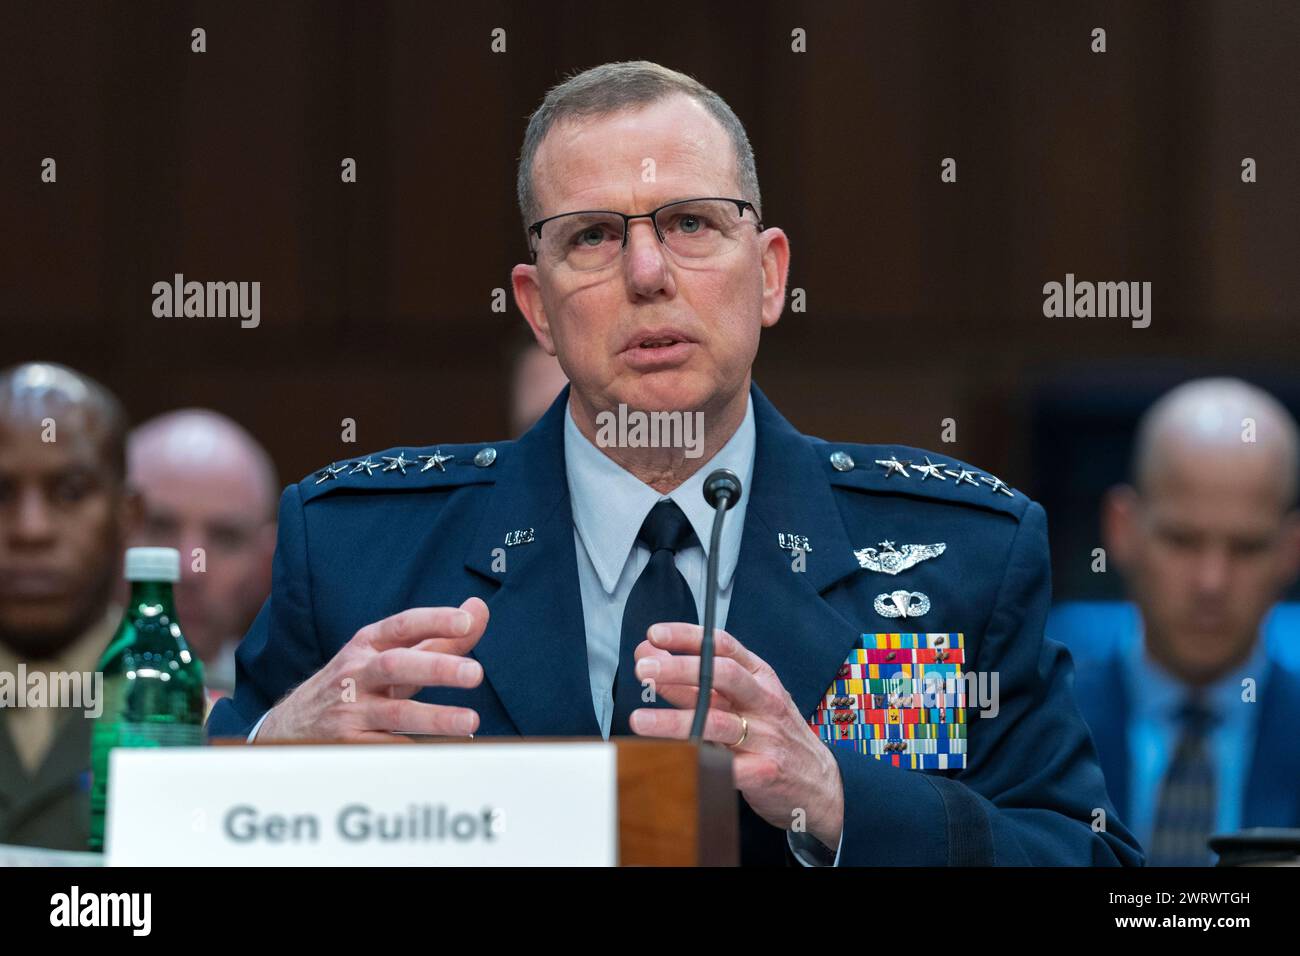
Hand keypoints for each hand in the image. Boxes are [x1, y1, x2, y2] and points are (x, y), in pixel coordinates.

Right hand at [257, 597, 488, 741]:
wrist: (292, 724)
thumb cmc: (356, 682)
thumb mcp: (388, 653)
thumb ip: (436, 637)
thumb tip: (478, 609)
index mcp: (369, 644)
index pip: (403, 625)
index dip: (435, 620)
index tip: (466, 620)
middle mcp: (357, 673)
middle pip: (397, 665)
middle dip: (437, 668)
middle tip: (476, 674)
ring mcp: (351, 710)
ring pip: (395, 713)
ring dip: (435, 717)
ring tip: (471, 721)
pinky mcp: (349, 745)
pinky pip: (388, 748)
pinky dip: (418, 749)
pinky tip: (447, 750)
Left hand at [630, 623, 843, 849]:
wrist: (820, 784)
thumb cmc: (774, 735)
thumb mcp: (745, 701)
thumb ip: (699, 683)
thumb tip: (653, 659)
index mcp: (760, 677)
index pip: (723, 646)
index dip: (688, 636)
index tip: (655, 634)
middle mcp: (764, 701)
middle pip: (721, 676)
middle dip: (679, 668)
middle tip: (644, 668)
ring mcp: (766, 737)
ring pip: (716, 722)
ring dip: (674, 720)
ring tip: (640, 720)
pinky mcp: (763, 772)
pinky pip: (724, 766)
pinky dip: (694, 762)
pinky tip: (668, 759)